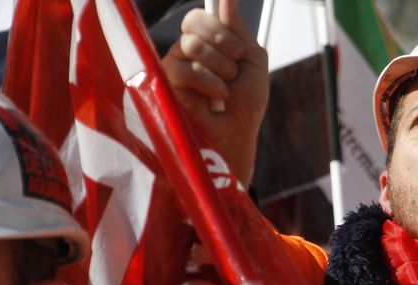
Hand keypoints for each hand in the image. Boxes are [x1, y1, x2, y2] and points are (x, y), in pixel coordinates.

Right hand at [162, 0, 268, 183]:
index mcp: (207, 42)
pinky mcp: (164, 85)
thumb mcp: (253, 63)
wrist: (237, 134)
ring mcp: (173, 66)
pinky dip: (206, 83)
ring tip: (225, 91)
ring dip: (217, 69)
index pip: (199, 16)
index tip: (238, 52)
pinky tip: (214, 100)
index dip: (219, 28)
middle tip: (233, 70)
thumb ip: (239, 31)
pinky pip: (181, 68)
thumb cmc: (246, 104)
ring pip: (189, 45)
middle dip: (220, 44)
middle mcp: (186, 51)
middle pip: (192, 21)